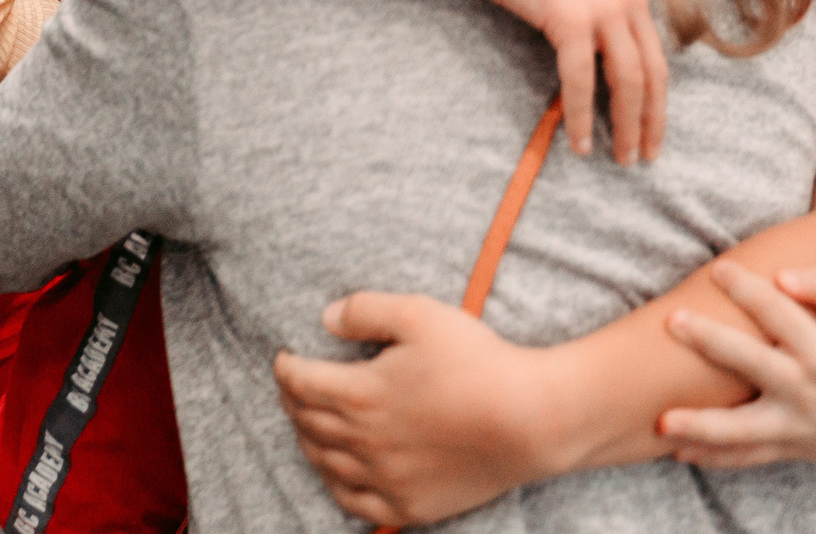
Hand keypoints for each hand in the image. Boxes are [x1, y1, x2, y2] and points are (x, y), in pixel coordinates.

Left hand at [274, 292, 561, 526]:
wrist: (531, 420)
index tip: (284, 357)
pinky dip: (335, 484)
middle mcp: (363, 440)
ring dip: (307, 439)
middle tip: (293, 386)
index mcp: (359, 393)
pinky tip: (336, 471)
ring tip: (308, 422)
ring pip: (324, 462)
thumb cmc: (477, 361)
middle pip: (306, 421)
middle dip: (292, 400)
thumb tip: (324, 319)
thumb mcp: (419, 314)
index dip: (284, 366)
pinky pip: (354, 502)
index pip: (298, 382)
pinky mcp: (409, 504)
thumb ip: (365, 311)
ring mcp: (385, 477)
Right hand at [462, 0, 666, 162]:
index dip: (657, 101)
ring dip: (626, 125)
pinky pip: (582, 79)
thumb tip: (600, 58)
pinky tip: (579, 139)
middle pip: (651, 74)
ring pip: (626, 81)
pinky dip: (582, 114)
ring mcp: (602, 9)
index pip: (657, 57)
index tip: (653, 131)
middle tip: (645, 156)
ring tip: (621, 158)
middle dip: (651, 122)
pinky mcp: (572, 20)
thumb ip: (598, 12)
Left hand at [659, 261, 815, 468]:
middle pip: (751, 362)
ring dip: (702, 426)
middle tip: (672, 319)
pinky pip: (744, 456)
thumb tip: (782, 276)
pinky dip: (712, 457)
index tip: (717, 269)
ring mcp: (794, 425)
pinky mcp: (786, 448)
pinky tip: (676, 451)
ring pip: (742, 428)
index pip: (777, 312)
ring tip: (663, 421)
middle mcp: (806, 390)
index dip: (746, 287)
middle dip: (710, 341)